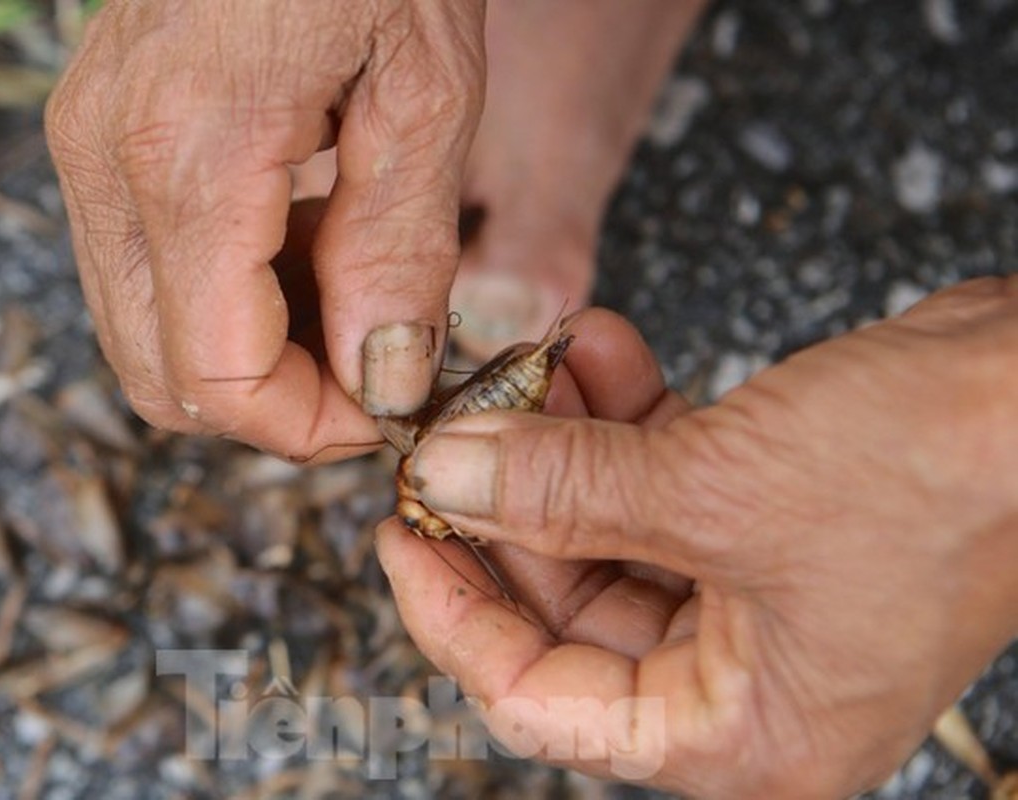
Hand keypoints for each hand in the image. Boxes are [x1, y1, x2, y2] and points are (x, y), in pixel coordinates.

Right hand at [46, 0, 484, 456]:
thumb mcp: (424, 92)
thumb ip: (397, 252)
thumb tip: (379, 381)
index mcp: (190, 159)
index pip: (217, 381)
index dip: (307, 429)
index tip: (386, 413)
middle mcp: (107, 163)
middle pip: (160, 378)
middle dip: (275, 406)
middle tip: (374, 370)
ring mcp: (88, 144)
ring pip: (144, 331)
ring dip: (250, 352)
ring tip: (351, 292)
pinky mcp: (98, 131)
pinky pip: (145, 267)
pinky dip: (224, 295)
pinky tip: (303, 240)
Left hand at [377, 277, 1017, 797]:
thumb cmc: (942, 475)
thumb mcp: (713, 489)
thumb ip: (560, 489)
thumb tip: (443, 476)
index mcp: (738, 735)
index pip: (539, 701)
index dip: (452, 614)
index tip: (396, 531)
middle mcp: (743, 679)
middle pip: (565, 606)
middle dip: (506, 504)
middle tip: (450, 428)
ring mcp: (756, 597)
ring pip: (608, 530)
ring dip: (562, 445)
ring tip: (528, 366)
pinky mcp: (767, 522)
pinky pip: (659, 481)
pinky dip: (623, 419)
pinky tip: (597, 352)